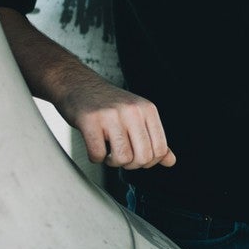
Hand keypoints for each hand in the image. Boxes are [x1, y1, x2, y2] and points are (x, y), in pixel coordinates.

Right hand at [55, 73, 175, 169]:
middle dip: (130, 164)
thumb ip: (153, 138)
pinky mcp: (90, 120)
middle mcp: (132, 110)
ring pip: (122, 158)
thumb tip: (170, 161)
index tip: (136, 156)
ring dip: (112, 162)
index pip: (160, 149)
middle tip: (120, 155)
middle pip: (143, 157)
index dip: (148, 162)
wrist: (77, 84)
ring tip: (107, 150)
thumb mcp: (136, 115)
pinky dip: (95, 157)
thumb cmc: (107, 103)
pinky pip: (98, 155)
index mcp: (147, 109)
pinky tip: (94, 145)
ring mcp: (111, 115)